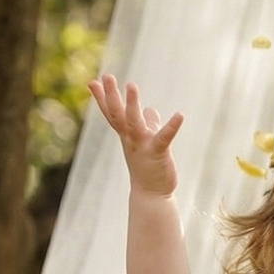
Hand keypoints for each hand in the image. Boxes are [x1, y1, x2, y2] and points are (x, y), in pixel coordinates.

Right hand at [89, 74, 183, 196]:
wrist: (151, 196)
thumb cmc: (148, 169)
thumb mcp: (147, 142)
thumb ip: (149, 124)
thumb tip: (150, 110)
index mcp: (127, 136)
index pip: (112, 114)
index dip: (102, 99)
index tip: (93, 82)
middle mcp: (131, 139)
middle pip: (118, 115)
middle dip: (111, 96)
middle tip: (106, 76)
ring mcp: (142, 146)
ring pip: (134, 123)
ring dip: (132, 104)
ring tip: (131, 85)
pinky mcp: (158, 153)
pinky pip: (164, 138)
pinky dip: (171, 126)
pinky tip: (180, 115)